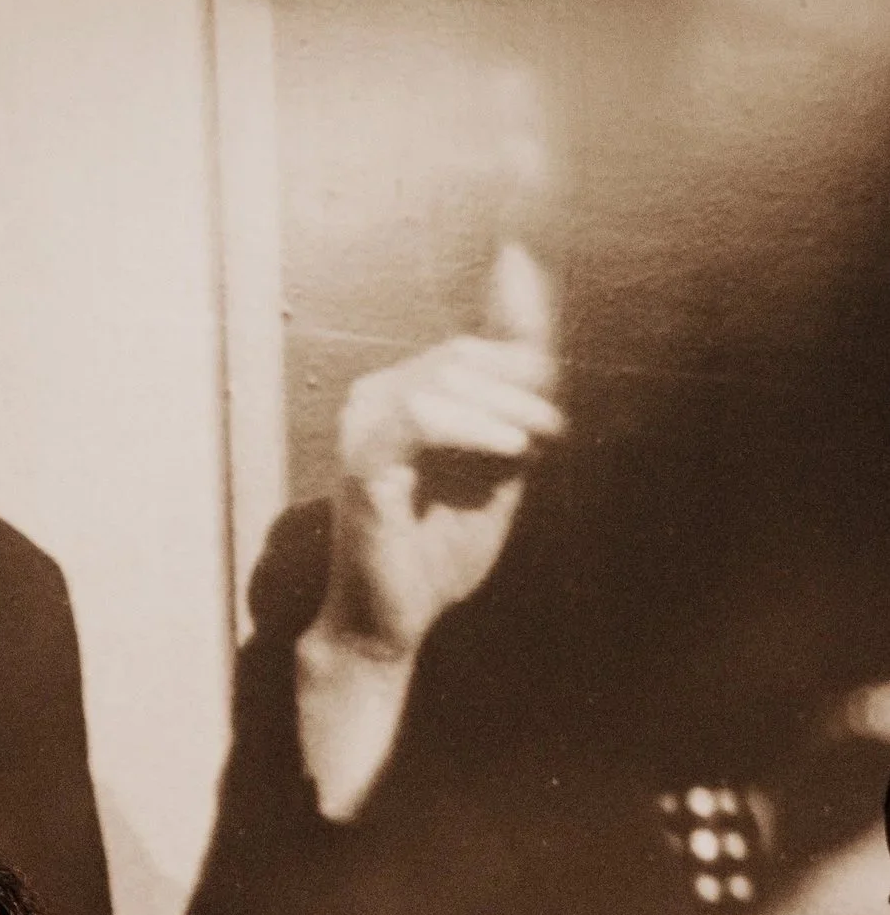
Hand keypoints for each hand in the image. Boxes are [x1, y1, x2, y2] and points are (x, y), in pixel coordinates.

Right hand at [296, 244, 559, 819]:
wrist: (390, 624)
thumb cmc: (439, 550)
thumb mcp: (499, 464)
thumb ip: (518, 393)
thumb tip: (530, 289)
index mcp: (405, 392)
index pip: (479, 343)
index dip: (529, 362)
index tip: (553, 423)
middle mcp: (375, 398)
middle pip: (466, 352)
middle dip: (522, 388)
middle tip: (551, 434)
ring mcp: (362, 426)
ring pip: (446, 374)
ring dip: (505, 408)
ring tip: (528, 450)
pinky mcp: (361, 461)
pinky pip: (421, 413)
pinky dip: (474, 426)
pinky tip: (507, 453)